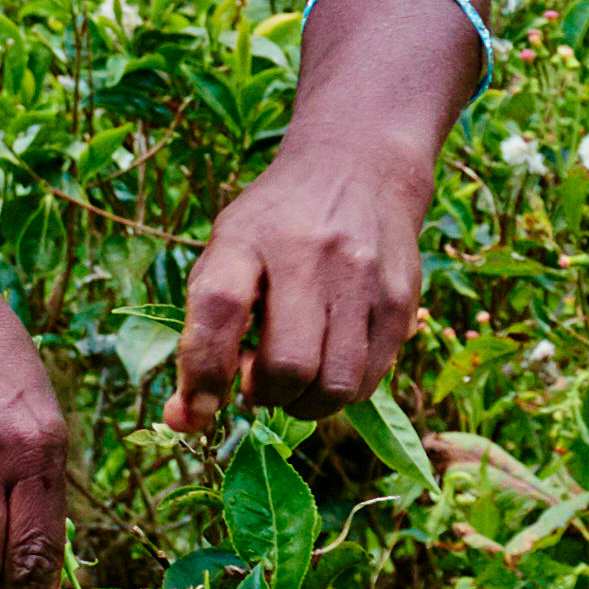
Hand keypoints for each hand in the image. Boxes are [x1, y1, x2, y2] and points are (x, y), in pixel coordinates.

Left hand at [168, 137, 438, 437]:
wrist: (358, 169)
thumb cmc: (275, 226)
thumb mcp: (227, 248)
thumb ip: (205, 326)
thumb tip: (186, 420)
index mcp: (246, 238)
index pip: (219, 309)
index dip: (201, 373)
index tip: (190, 415)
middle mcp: (309, 255)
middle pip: (289, 365)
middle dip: (265, 395)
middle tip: (256, 381)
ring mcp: (363, 279)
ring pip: (335, 387)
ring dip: (304, 402)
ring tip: (293, 375)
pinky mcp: (402, 301)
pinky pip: (369, 381)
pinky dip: (339, 390)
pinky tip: (327, 359)